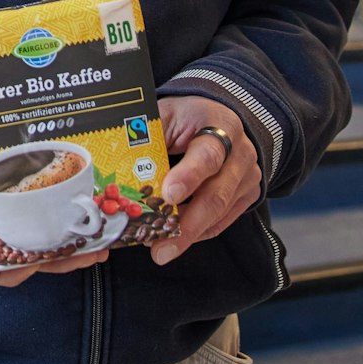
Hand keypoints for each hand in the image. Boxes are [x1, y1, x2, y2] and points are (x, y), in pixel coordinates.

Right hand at [0, 94, 110, 286]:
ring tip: (99, 237)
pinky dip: (64, 202)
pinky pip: (41, 194)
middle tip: (86, 253)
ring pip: (39, 229)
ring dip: (70, 238)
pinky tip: (88, 198)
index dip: (8, 271)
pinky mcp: (14, 172)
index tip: (31, 268)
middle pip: (21, 251)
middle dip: (56, 258)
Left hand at [151, 96, 261, 265]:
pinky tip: (175, 240)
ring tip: (162, 250)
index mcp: (219, 125)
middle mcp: (240, 153)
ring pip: (220, 213)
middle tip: (161, 246)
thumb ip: (148, 133)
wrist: (221, 118)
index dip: (189, 177)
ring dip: (190, 234)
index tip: (168, 196)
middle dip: (187, 223)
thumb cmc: (186, 117)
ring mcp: (247, 177)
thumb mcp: (167, 113)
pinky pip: (222, 221)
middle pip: (217, 194)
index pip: (207, 155)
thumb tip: (115, 158)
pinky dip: (198, 233)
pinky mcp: (246, 195)